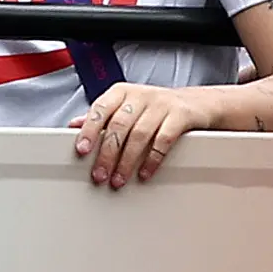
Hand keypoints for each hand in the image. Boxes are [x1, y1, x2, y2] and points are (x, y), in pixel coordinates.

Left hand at [70, 82, 212, 187]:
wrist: (197, 103)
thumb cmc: (156, 107)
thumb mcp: (126, 107)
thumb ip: (102, 116)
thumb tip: (74, 125)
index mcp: (122, 92)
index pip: (101, 108)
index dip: (90, 130)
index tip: (82, 149)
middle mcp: (141, 95)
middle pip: (119, 125)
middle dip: (107, 153)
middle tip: (100, 174)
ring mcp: (162, 104)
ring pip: (140, 134)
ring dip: (127, 160)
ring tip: (119, 179)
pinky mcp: (180, 115)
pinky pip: (164, 139)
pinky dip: (152, 159)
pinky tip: (145, 172)